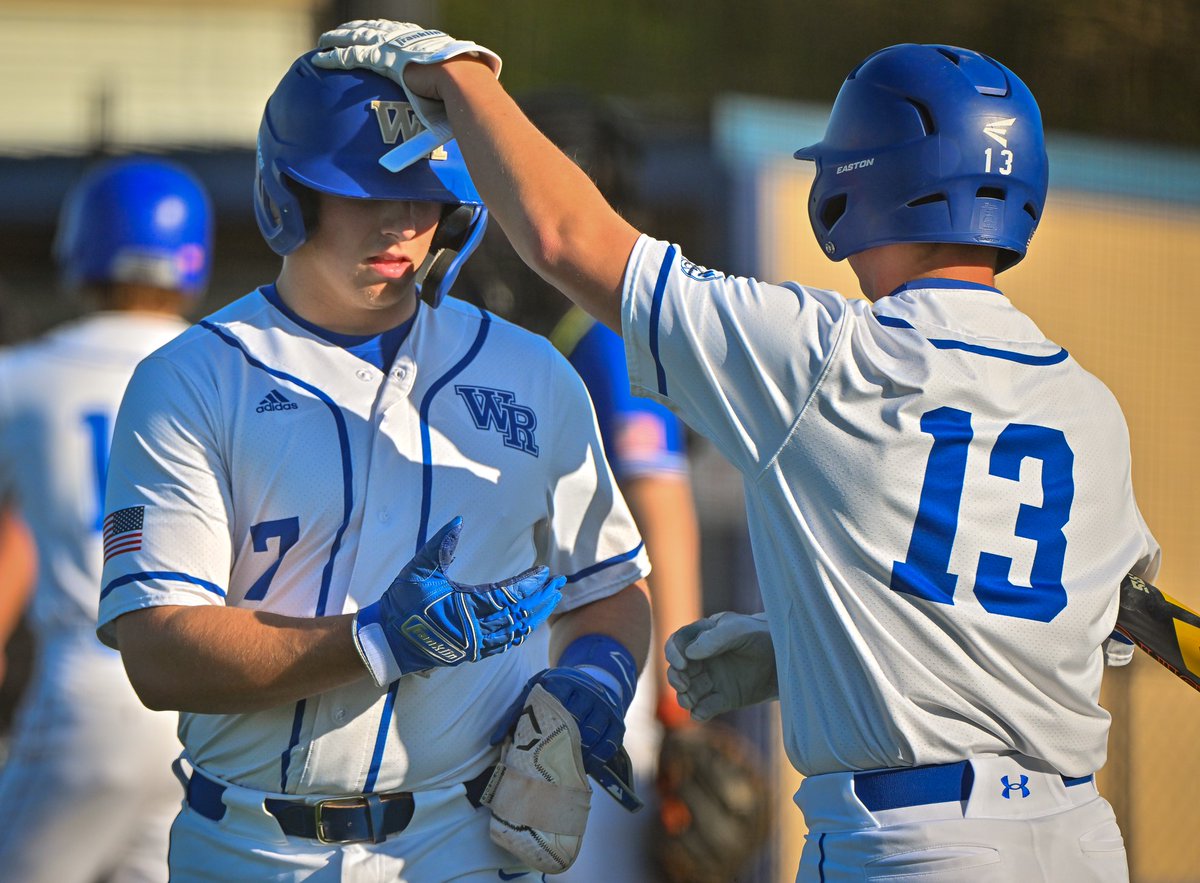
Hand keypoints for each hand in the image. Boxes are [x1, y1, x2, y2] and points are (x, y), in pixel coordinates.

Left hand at [314, 20, 500, 172]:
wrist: (464, 83)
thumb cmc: (465, 94)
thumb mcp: (453, 94)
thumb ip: (443, 103)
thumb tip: (447, 127)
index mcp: (423, 43)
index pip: (396, 33)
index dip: (380, 32)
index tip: (370, 33)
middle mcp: (407, 40)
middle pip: (373, 30)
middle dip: (354, 30)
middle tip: (338, 34)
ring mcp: (395, 47)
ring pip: (357, 39)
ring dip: (338, 40)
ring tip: (322, 43)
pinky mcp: (385, 59)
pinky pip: (353, 57)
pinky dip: (335, 58)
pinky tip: (320, 61)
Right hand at [353, 517, 563, 684]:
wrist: (386, 641)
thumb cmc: (401, 603)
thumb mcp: (417, 570)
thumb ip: (439, 545)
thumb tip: (458, 520)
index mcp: (465, 607)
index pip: (509, 595)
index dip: (529, 584)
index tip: (543, 571)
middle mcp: (475, 630)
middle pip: (520, 614)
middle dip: (542, 597)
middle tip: (559, 583)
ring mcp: (475, 645)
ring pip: (517, 632)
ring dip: (537, 615)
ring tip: (552, 599)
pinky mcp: (472, 653)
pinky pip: (505, 644)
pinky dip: (522, 631)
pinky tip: (530, 621)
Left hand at [492, 667, 625, 773]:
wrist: (591, 680)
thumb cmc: (555, 691)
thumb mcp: (533, 692)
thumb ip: (514, 714)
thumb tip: (493, 741)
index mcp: (564, 682)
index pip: (556, 706)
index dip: (547, 728)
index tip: (538, 746)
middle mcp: (588, 692)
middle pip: (576, 722)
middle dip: (563, 744)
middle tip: (549, 763)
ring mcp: (605, 707)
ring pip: (594, 734)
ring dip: (580, 754)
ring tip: (566, 767)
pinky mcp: (617, 722)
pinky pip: (609, 744)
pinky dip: (598, 758)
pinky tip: (585, 766)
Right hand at [665, 612, 777, 721]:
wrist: (787, 659)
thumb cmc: (763, 636)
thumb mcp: (741, 631)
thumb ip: (715, 638)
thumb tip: (689, 653)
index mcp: (703, 636)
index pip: (677, 643)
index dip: (673, 653)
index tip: (682, 663)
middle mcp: (703, 659)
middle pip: (678, 670)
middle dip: (676, 678)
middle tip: (684, 685)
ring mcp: (712, 680)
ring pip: (688, 691)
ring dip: (684, 697)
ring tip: (690, 701)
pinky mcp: (723, 699)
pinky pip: (705, 708)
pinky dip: (699, 712)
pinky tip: (701, 713)